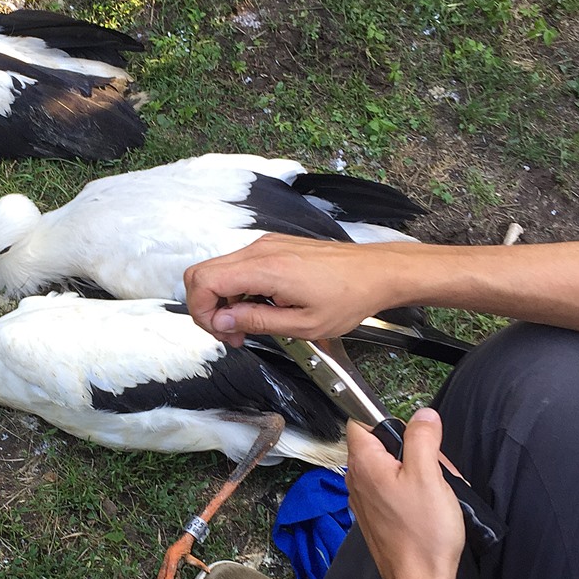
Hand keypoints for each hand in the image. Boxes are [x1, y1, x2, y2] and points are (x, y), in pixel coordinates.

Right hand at [183, 234, 403, 345]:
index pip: (204, 281)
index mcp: (265, 268)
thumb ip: (256, 321)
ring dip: (222, 301)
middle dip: (207, 308)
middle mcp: (260, 251)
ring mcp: (265, 246)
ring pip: (218, 271)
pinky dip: (237, 290)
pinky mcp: (272, 247)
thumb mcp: (302, 324)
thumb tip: (222, 321)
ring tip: (246, 325)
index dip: (201, 311)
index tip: (220, 331)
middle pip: (202, 273)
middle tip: (229, 333)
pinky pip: (238, 267)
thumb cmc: (349, 296)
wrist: (376, 272)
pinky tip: (258, 308)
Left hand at [345, 408, 464, 578]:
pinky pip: (396, 490)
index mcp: (364, 463)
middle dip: (415, 451)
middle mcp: (357, 479)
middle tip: (437, 469)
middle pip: (384, 446)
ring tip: (439, 492)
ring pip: (394, 468)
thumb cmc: (423, 532)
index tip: (414, 436)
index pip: (362, 422)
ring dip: (420, 473)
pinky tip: (432, 507)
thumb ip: (422, 438)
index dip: (389, 421)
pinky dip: (415, 492)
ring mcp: (366, 499)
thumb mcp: (429, 475)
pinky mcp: (378, 516)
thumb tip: (423, 415)